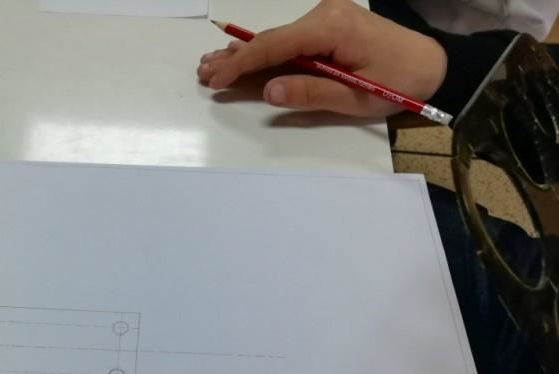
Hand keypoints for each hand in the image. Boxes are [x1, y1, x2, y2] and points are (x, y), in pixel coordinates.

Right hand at [197, 0, 447, 116]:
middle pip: (270, 39)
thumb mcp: (356, 97)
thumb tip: (268, 91)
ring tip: (212, 64)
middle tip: (202, 72)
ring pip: (277, 39)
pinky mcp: (329, 25)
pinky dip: (266, 51)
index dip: (242, 63)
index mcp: (331, 28)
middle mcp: (325, 14)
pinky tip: (243, 55)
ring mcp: (327, 17)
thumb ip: (310, 92)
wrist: (432, 64)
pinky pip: (291, 40)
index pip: (275, 45)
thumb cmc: (399, 83)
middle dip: (235, 58)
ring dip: (246, 54)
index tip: (216, 78)